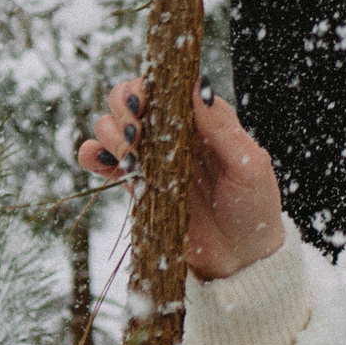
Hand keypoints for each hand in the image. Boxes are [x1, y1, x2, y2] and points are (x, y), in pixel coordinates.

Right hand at [77, 78, 287, 280]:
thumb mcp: (249, 164)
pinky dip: (90, 154)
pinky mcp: (135, 184)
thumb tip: (198, 85)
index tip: (146, 103)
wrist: (241, 259)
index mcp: (203, 119)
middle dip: (125, 108)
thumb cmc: (255, 207)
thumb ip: (222, 126)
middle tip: (136, 133)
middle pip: (130, 98)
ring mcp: (151, 157)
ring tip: (130, 156)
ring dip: (110, 132)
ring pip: (111, 125)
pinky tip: (102, 163)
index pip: (166, 85)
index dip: (149, 86)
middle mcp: (173, 132)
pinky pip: (101, 161)